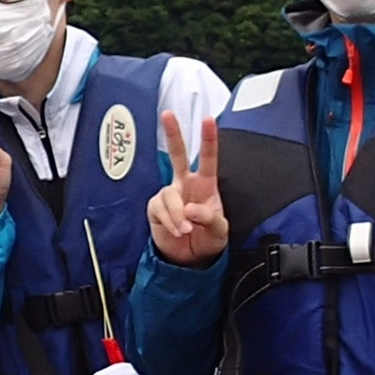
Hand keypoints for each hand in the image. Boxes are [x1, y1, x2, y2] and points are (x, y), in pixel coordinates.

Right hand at [146, 111, 226, 266]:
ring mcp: (169, 195)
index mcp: (206, 185)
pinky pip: (159, 209)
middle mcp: (185, 184)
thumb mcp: (219, 231)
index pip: (208, 158)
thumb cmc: (207, 239)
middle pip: (178, 154)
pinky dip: (169, 222)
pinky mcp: (156, 207)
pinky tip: (176, 231)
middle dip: (173, 134)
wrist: (188, 259)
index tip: (207, 120)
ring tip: (185, 230)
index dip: (208, 139)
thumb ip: (209, 218)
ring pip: (168, 193)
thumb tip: (190, 209)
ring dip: (177, 214)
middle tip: (167, 114)